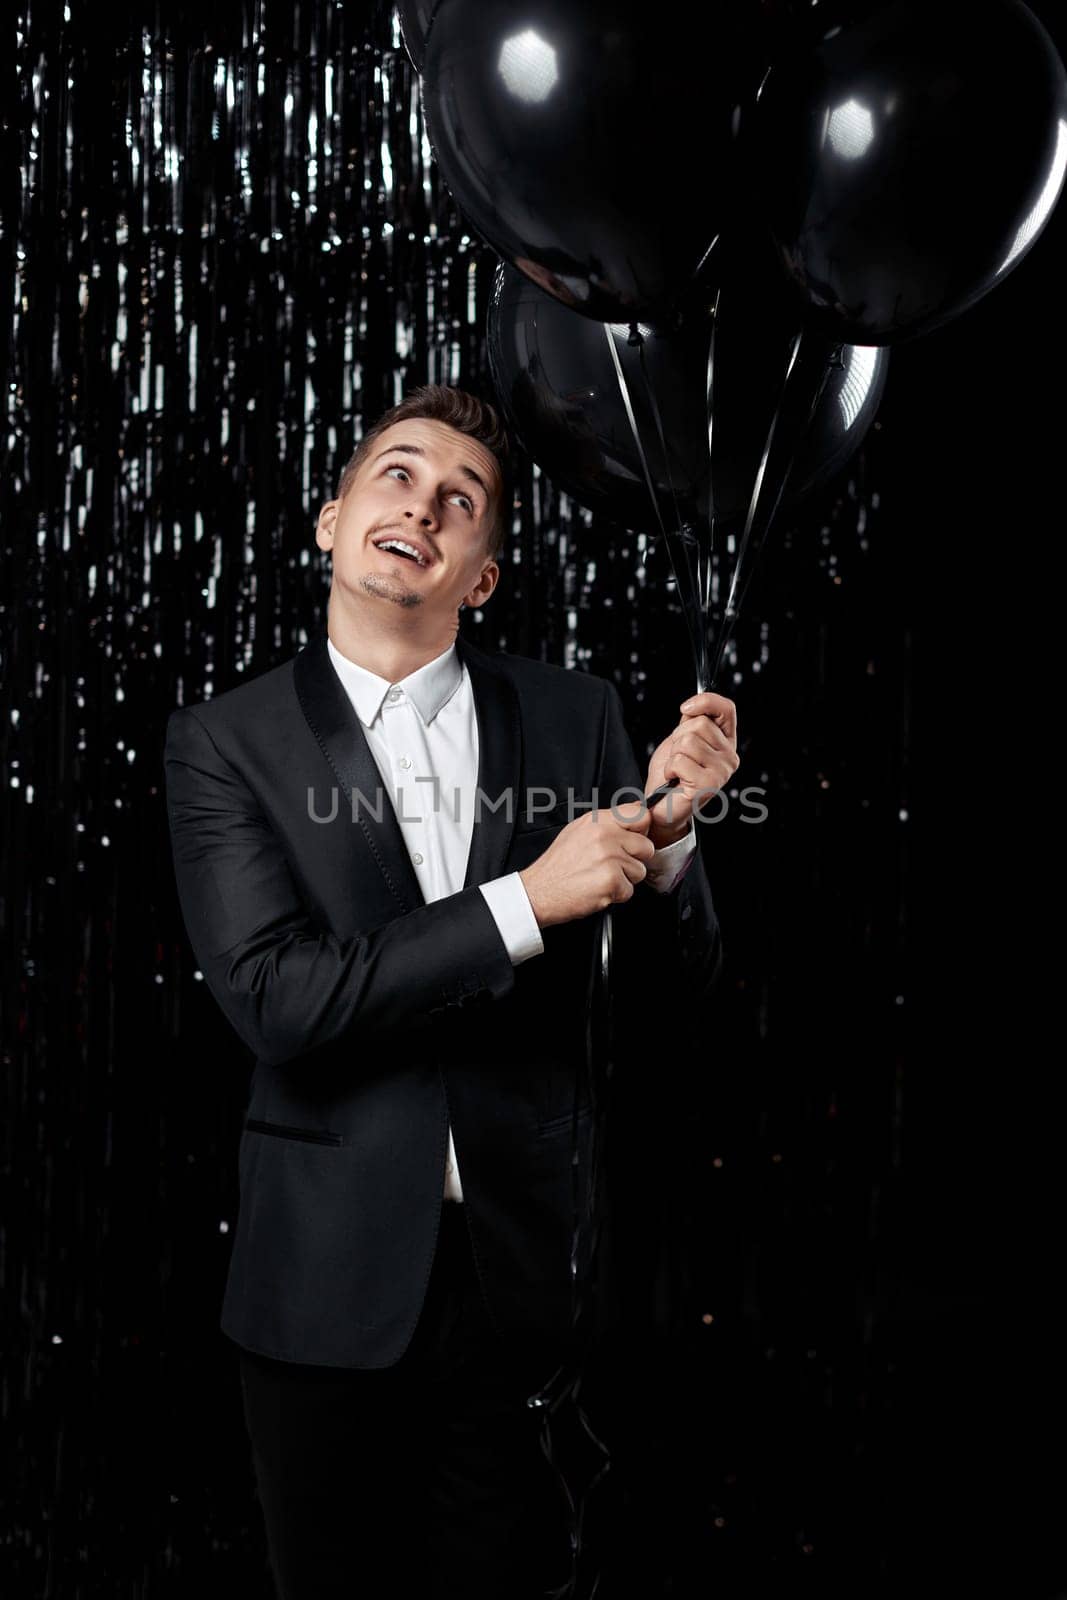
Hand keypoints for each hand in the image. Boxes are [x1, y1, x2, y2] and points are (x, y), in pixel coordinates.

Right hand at [518, 802, 654, 928]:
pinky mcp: (611, 880)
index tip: (633, 840)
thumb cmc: (558, 865)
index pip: (641, 815)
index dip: (641, 831)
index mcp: (598, 820)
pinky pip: (630, 890)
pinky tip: (598, 889)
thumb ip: (608, 823)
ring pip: (640, 871)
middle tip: (612, 865)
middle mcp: (605, 835)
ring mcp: (609, 858)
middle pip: (646, 846)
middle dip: (634, 860)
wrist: (539, 890)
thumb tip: (635, 817)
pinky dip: (616, 895)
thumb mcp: (578, 831)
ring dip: (624, 879)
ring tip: (601, 877)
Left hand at [644, 692, 739, 845]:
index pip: (726, 709)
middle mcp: (730, 757)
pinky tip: (674, 779)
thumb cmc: (671, 774)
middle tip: (677, 757)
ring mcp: (722, 772)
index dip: (705, 701)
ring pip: (688, 742)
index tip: (685, 708)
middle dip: (679, 737)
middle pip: (700, 725)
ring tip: (676, 769)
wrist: (662, 805)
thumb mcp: (681, 740)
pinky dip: (670, 768)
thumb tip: (693, 704)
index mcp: (727, 742)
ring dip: (673, 755)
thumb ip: (692, 722)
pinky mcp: (708, 785)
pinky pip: (680, 760)